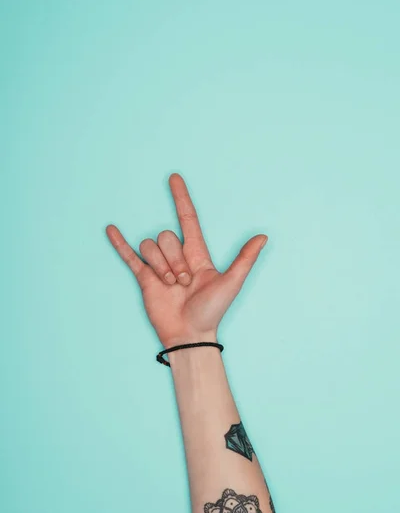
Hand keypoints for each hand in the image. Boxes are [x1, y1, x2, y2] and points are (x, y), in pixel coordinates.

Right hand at [106, 173, 266, 347]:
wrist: (190, 334)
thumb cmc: (212, 311)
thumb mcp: (231, 283)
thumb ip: (245, 259)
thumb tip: (263, 236)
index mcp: (197, 254)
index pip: (187, 218)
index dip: (181, 198)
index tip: (174, 178)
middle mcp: (177, 256)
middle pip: (166, 237)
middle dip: (173, 259)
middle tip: (183, 282)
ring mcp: (159, 267)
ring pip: (150, 247)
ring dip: (160, 266)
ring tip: (170, 286)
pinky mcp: (145, 278)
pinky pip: (130, 257)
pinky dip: (120, 243)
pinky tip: (111, 229)